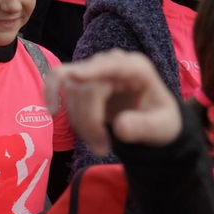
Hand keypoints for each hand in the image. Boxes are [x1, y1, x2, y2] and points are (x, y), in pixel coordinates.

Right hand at [47, 50, 182, 157]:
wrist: (152, 120)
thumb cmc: (160, 119)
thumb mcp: (162, 128)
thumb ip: (144, 127)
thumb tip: (119, 127)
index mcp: (137, 69)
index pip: (113, 65)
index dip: (93, 70)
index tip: (76, 77)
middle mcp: (112, 63)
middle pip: (87, 87)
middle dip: (90, 121)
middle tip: (102, 150)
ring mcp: (94, 69)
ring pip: (71, 90)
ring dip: (79, 122)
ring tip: (99, 145)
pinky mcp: (80, 78)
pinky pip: (58, 79)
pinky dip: (51, 93)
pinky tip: (52, 112)